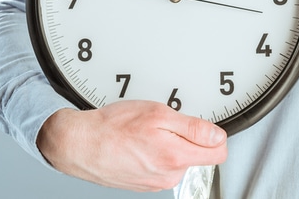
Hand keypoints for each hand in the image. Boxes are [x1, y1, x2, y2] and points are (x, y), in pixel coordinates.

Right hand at [37, 100, 227, 191]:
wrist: (79, 144)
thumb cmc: (113, 127)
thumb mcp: (159, 114)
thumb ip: (194, 128)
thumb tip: (218, 136)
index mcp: (176, 157)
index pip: (219, 153)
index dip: (215, 135)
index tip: (205, 126)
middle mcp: (169, 175)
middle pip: (200, 155)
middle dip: (190, 138)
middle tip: (167, 124)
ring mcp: (156, 182)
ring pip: (180, 160)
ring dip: (171, 145)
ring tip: (148, 133)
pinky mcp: (145, 183)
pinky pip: (163, 166)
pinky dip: (157, 153)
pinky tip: (140, 143)